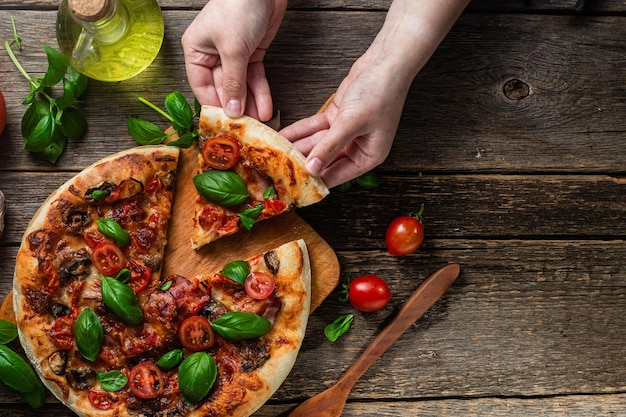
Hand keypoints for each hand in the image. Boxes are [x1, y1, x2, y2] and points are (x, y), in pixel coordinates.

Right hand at [181, 0, 286, 120]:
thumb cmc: (238, 7)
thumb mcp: (233, 49)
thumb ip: (233, 83)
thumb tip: (231, 111)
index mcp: (196, 51)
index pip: (202, 88)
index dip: (214, 108)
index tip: (226, 127)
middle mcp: (212, 55)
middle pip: (223, 90)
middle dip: (237, 109)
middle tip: (247, 129)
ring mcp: (233, 55)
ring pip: (241, 87)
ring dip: (251, 104)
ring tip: (260, 123)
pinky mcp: (252, 53)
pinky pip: (254, 78)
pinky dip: (261, 93)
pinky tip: (267, 108)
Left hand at [280, 54, 408, 188]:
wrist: (385, 62)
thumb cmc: (380, 93)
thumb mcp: (352, 123)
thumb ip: (330, 146)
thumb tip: (313, 169)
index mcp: (368, 157)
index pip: (337, 175)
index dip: (316, 181)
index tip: (295, 186)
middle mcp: (357, 147)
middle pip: (324, 160)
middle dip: (302, 162)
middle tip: (279, 168)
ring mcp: (346, 132)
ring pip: (317, 143)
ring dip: (297, 146)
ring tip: (275, 152)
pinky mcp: (337, 117)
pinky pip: (314, 128)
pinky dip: (299, 131)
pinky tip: (282, 135)